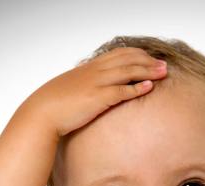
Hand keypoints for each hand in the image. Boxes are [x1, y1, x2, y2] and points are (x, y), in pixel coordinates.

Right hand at [21, 47, 167, 136]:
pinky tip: (149, 87)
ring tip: (163, 72)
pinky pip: (122, 90)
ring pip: (128, 71)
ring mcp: (96, 83)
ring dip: (148, 71)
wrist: (41, 113)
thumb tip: (92, 93)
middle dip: (148, 61)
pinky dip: (137, 87)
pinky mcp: (98, 98)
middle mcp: (95, 72)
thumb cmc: (54, 106)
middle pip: (127, 59)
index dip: (136, 55)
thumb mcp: (71, 90)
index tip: (149, 59)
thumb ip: (84, 87)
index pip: (118, 54)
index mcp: (89, 68)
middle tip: (163, 65)